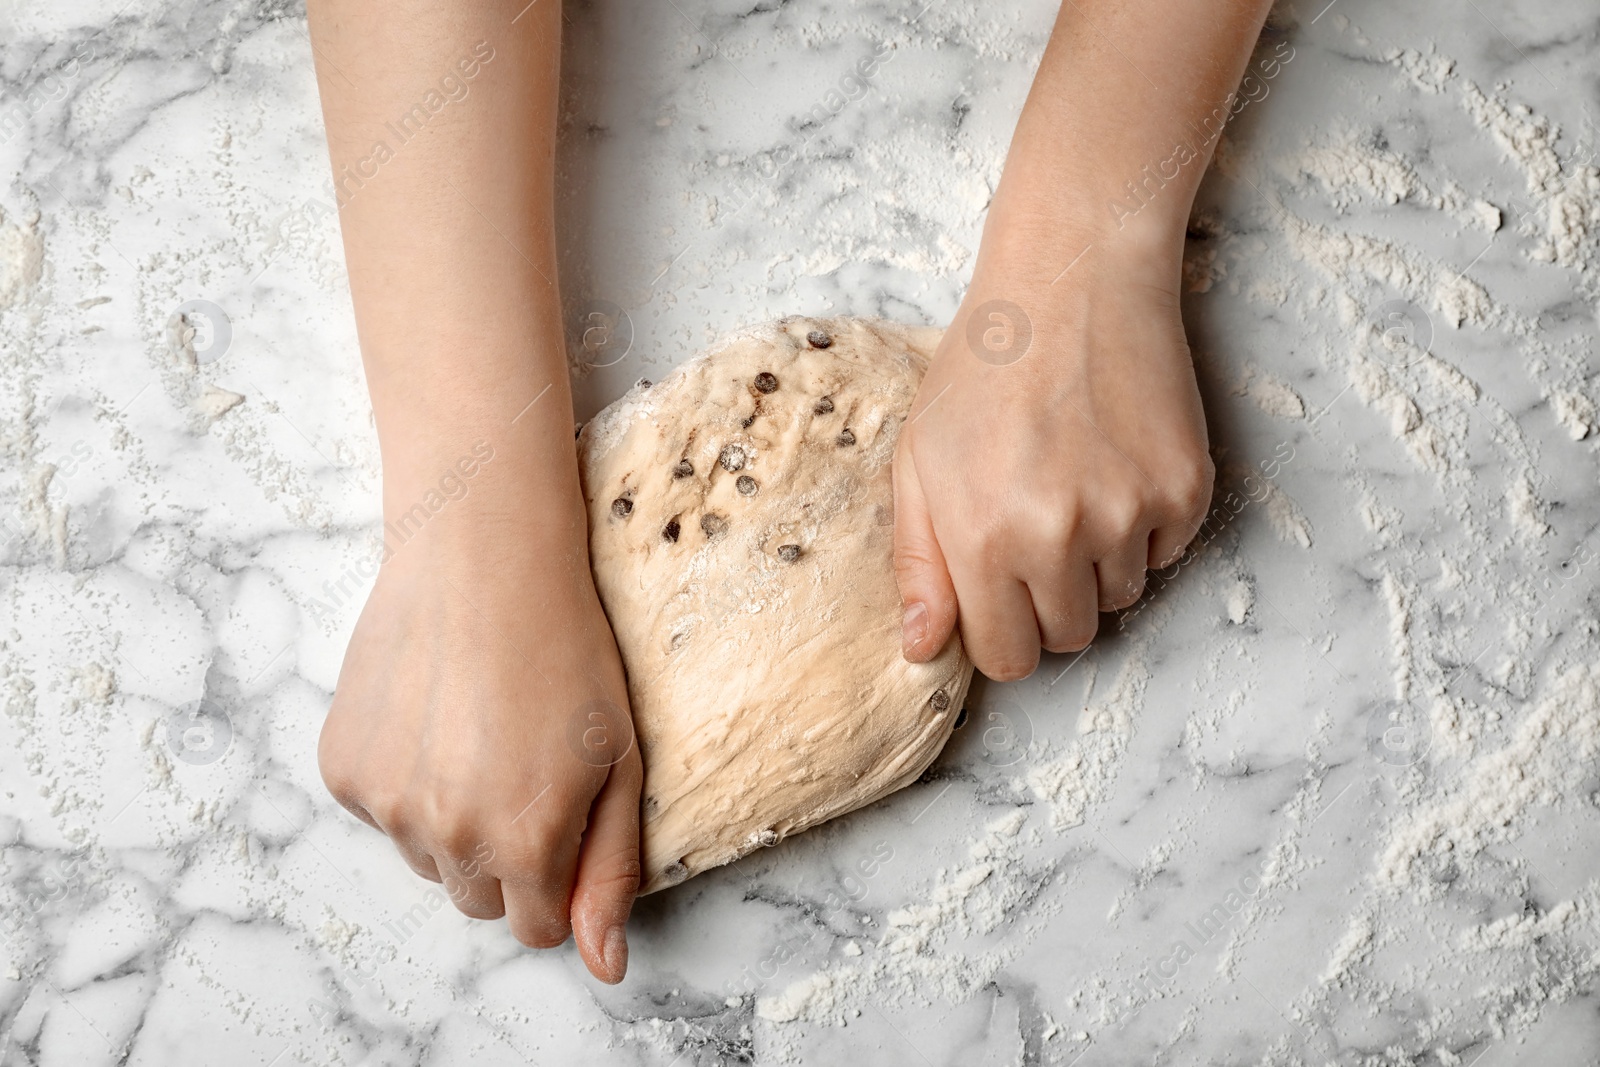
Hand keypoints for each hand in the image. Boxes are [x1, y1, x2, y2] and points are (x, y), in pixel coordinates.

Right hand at [319, 511, 640, 983]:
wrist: (483, 558)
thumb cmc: (567, 649)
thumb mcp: (620, 761)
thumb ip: (610, 874)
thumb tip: (603, 965)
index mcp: (525, 844)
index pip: (538, 928)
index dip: (559, 880)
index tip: (563, 821)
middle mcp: (447, 837)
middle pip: (478, 900)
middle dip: (506, 856)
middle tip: (523, 769)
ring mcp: (385, 805)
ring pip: (426, 857)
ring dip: (452, 819)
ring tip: (479, 734)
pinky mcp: (342, 768)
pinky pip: (380, 810)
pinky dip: (404, 780)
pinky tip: (433, 716)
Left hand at [893, 237, 1214, 679]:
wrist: (1071, 284)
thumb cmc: (982, 370)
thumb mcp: (919, 462)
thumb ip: (919, 564)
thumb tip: (924, 649)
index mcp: (984, 539)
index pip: (1010, 657)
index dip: (1004, 633)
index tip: (1002, 598)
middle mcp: (1059, 539)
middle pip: (1070, 637)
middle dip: (1049, 602)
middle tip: (1037, 529)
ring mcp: (1130, 515)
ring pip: (1121, 597)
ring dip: (1099, 562)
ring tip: (1074, 483)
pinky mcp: (1185, 490)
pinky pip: (1166, 552)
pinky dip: (1145, 525)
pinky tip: (1115, 463)